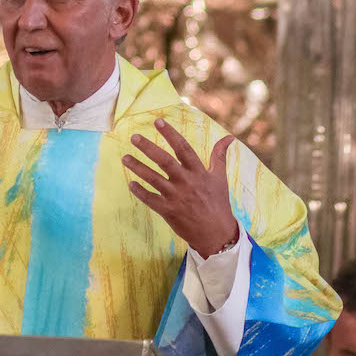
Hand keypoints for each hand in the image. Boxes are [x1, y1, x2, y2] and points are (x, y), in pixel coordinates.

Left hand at [123, 119, 237, 258]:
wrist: (217, 234)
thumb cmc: (218, 203)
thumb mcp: (220, 178)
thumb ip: (219, 156)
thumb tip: (230, 137)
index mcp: (199, 172)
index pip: (183, 148)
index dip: (170, 134)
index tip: (158, 121)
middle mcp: (186, 182)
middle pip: (164, 161)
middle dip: (148, 148)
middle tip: (134, 137)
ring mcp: (176, 197)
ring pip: (153, 179)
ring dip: (138, 167)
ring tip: (125, 158)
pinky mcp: (168, 211)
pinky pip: (150, 199)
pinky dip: (139, 192)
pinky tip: (130, 184)